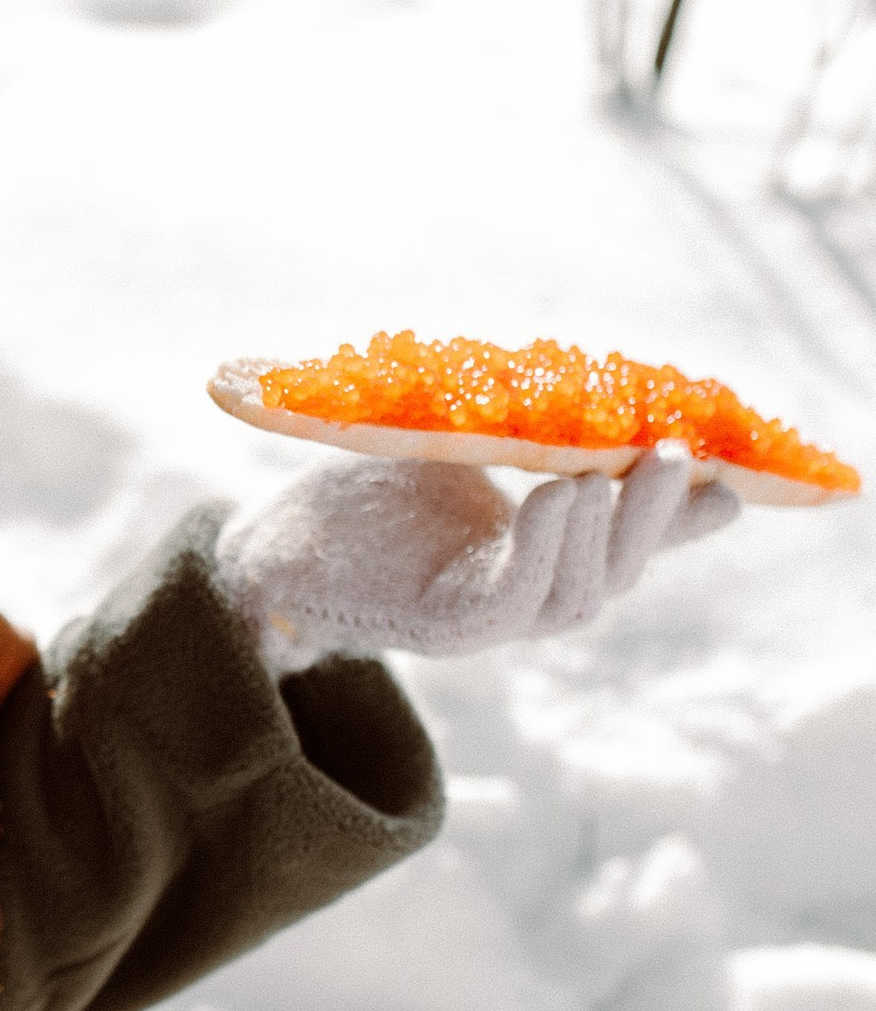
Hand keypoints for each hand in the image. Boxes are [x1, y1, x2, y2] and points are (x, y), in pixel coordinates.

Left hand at [216, 444, 739, 675]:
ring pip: (573, 596)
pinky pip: (508, 600)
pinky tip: (559, 499)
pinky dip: (541, 554)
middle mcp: (520, 597)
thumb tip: (582, 382)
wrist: (269, 544)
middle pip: (613, 573)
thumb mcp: (453, 448)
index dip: (684, 521)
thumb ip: (521, 435)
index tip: (742, 480)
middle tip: (689, 456)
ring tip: (622, 468)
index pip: (623, 541)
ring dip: (606, 533)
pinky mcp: (439, 628)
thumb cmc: (360, 495)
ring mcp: (482, 621)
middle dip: (657, 520)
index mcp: (533, 558)